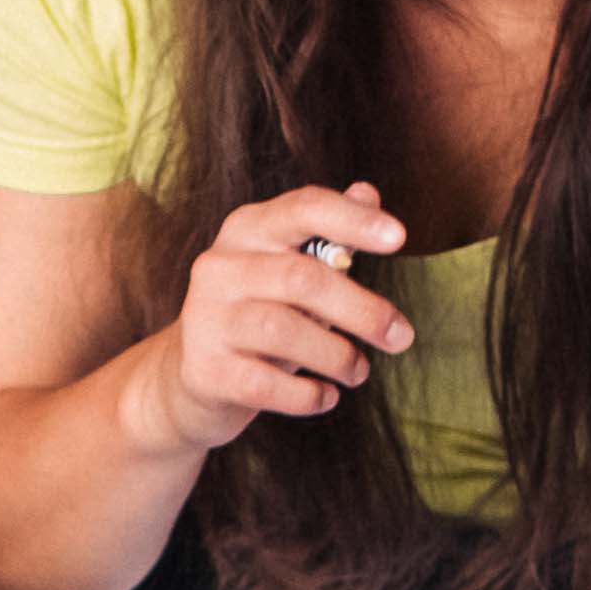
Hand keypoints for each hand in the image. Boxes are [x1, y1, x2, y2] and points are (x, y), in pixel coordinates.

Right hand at [144, 187, 421, 451]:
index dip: (352, 221)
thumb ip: (329, 235)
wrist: (189, 378)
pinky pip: (267, 383)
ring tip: (358, 371)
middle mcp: (219, 267)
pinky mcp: (203, 370)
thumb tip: (368, 193)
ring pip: (283, 330)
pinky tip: (326, 396)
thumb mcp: (291, 270)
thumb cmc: (258, 316)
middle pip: (302, 277)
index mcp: (247, 230)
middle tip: (401, 338)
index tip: (400, 238)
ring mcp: (206, 318)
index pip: (303, 209)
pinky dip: (307, 394)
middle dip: (362, 310)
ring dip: (337, 355)